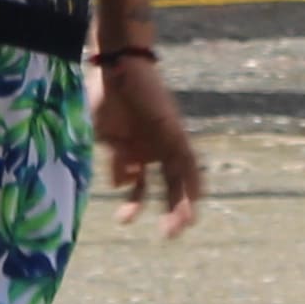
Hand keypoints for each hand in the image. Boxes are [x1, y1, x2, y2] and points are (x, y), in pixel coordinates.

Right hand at [94, 52, 203, 236]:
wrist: (118, 67)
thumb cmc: (105, 96)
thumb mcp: (106, 136)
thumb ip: (116, 161)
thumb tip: (121, 185)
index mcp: (132, 151)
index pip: (139, 184)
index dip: (135, 202)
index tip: (125, 219)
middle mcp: (151, 150)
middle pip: (164, 187)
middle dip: (165, 211)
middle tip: (166, 236)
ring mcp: (164, 142)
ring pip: (178, 180)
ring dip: (182, 204)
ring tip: (182, 227)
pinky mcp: (175, 134)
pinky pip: (190, 162)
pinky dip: (195, 181)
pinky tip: (199, 200)